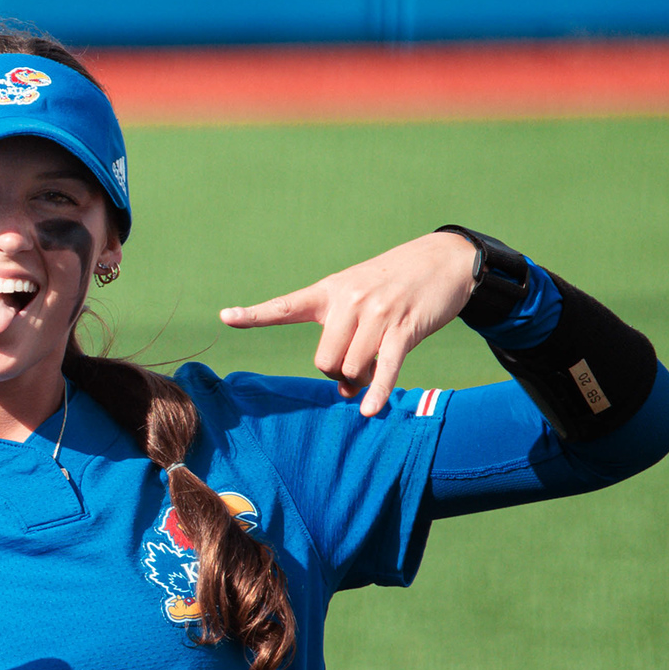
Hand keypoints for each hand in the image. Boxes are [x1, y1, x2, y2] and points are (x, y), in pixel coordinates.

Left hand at [218, 231, 480, 416]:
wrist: (443, 260)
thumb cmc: (395, 286)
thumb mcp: (362, 305)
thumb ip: (345, 345)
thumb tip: (346, 393)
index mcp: (330, 291)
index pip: (285, 307)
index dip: (254, 314)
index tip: (225, 316)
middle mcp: (349, 300)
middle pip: (324, 361)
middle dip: (337, 373)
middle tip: (356, 365)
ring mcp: (377, 314)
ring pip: (351, 369)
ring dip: (362, 378)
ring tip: (376, 365)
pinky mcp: (404, 329)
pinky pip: (384, 369)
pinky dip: (377, 392)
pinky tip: (369, 409)